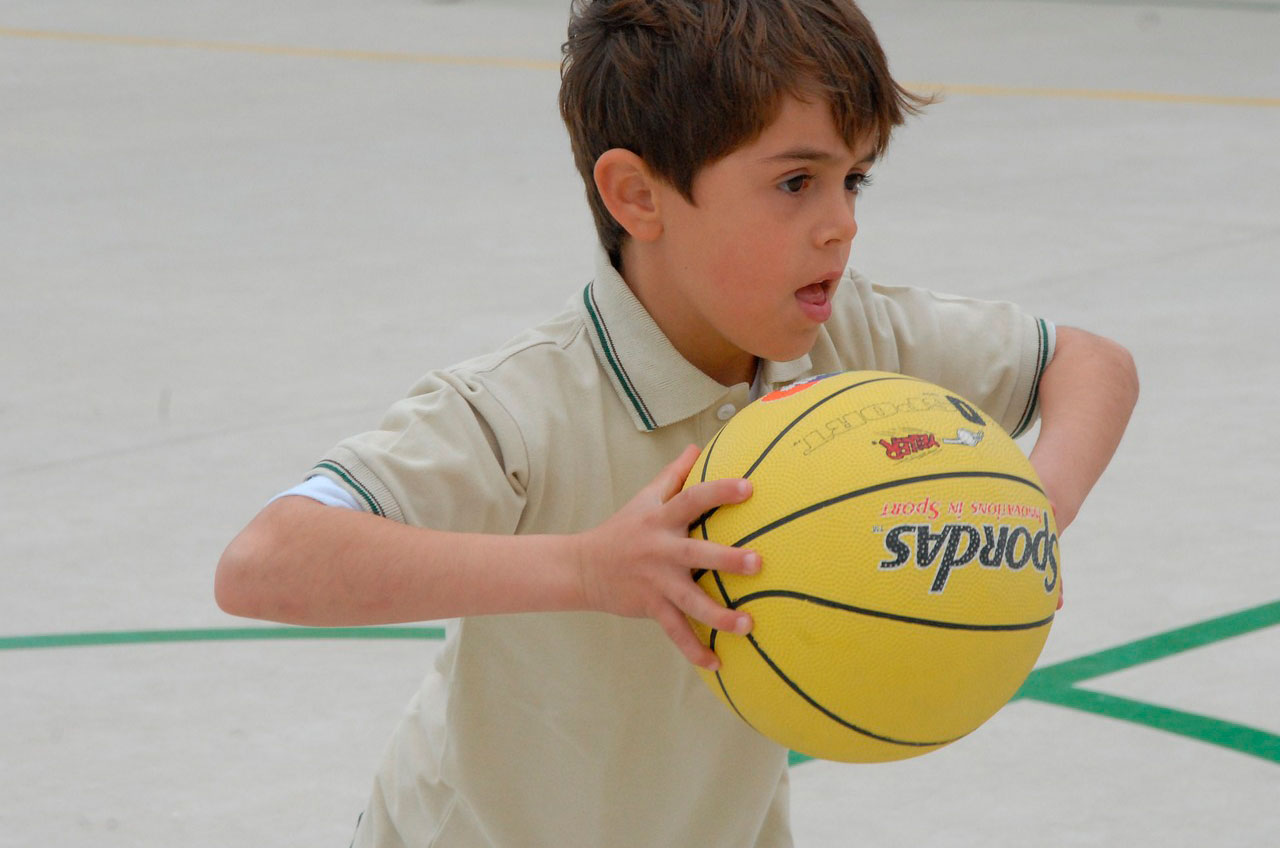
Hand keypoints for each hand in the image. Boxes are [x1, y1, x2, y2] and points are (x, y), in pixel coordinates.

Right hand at [574, 444, 759, 669]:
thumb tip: (698, 447)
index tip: (749, 487)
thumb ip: (673, 475)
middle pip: (696, 554)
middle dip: (726, 559)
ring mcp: (656, 582)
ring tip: (747, 625)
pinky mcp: (650, 607)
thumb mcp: (645, 498)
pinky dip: (693, 649)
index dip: (719, 492)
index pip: (692, 499)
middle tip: (758, 563)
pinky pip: (674, 632)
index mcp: (661, 520)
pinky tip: (717, 662)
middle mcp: (660, 551)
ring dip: (718, 615)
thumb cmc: (623, 529)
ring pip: (689, 602)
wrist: (583, 567)